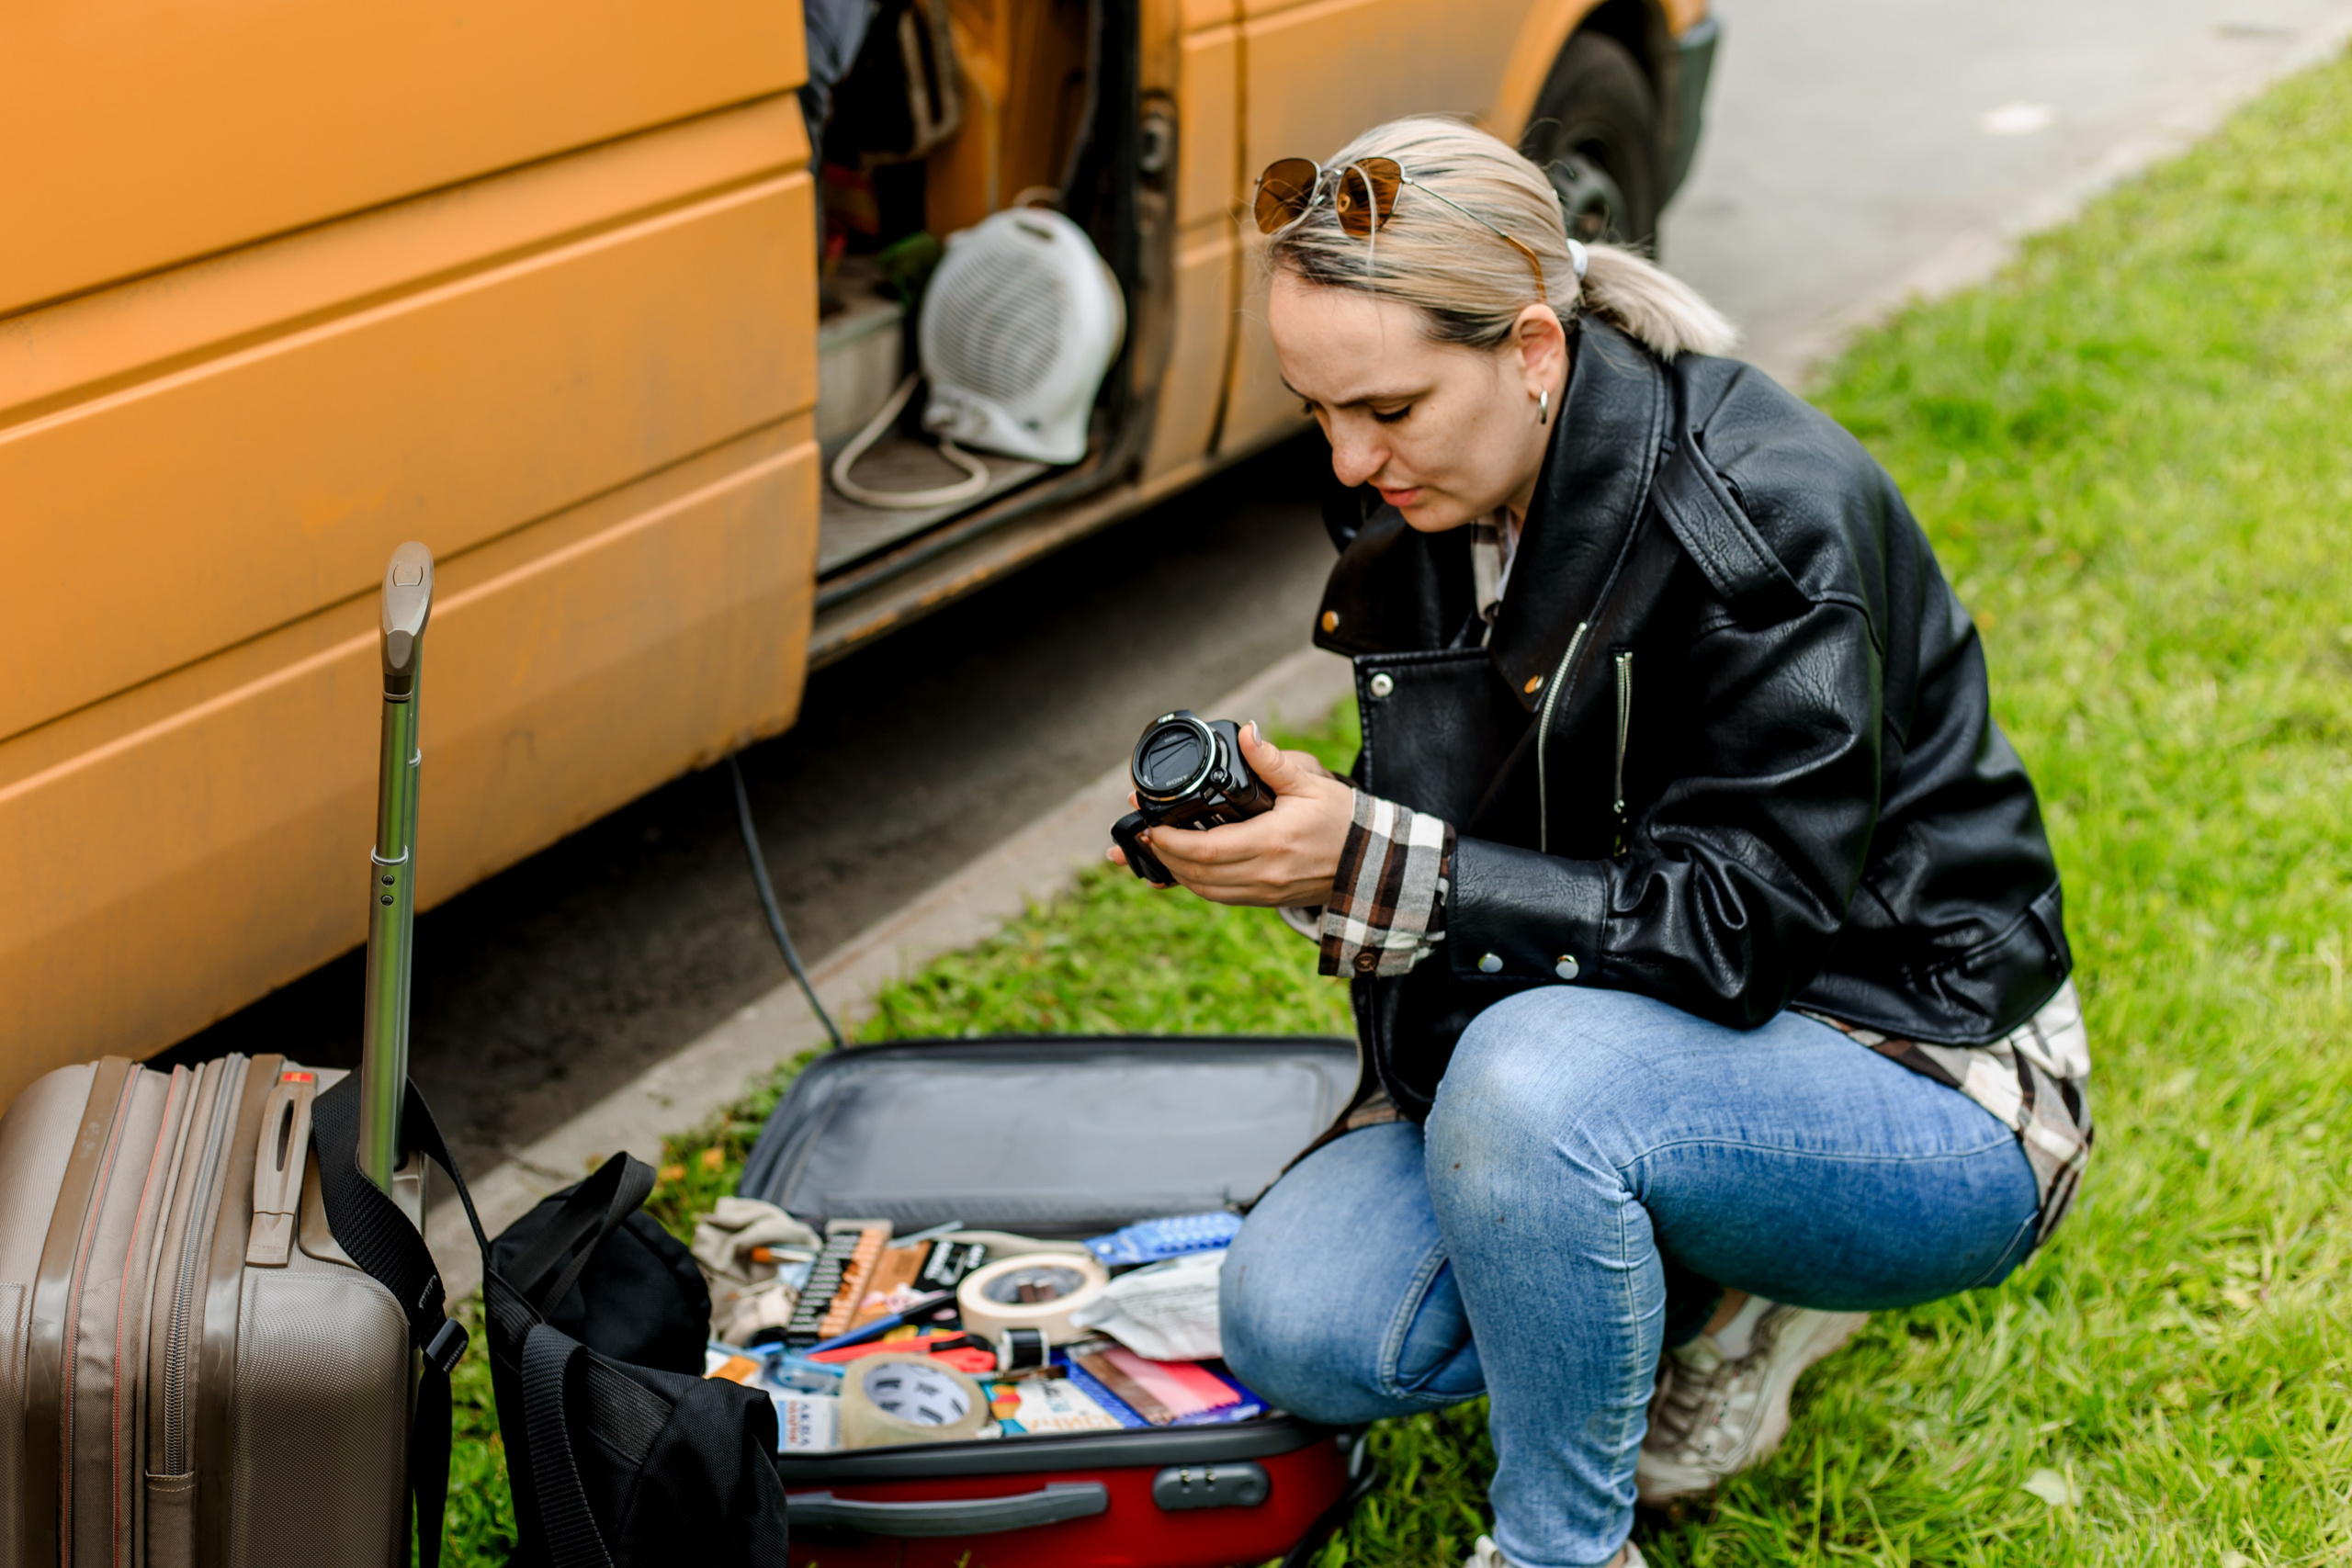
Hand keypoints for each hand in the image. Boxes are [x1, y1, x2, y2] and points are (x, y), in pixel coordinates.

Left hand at [1105, 723, 1353, 906]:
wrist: (1372, 863)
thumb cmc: (1344, 821)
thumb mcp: (1310, 784)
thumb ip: (1273, 762)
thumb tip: (1246, 733)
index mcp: (1270, 842)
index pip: (1204, 849)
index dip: (1169, 841)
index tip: (1150, 826)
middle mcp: (1263, 873)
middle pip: (1195, 873)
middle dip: (1162, 855)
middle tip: (1142, 835)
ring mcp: (1264, 891)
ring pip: (1204, 890)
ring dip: (1176, 872)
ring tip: (1156, 850)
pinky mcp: (1266, 899)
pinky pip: (1221, 896)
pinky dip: (1197, 883)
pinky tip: (1183, 867)